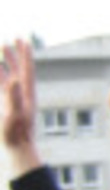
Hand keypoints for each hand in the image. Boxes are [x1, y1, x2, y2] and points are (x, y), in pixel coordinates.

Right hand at [1, 40, 41, 173]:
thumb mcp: (14, 114)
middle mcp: (23, 94)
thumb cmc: (16, 134)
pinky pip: (2, 86)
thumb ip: (13, 97)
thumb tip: (15, 79)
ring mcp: (15, 100)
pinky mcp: (7, 105)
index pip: (27, 70)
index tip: (23, 39)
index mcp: (27, 94)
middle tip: (10, 40)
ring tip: (1, 49)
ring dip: (5, 63)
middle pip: (19, 69)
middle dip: (14, 54)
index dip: (24, 55)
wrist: (17, 149)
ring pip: (10, 76)